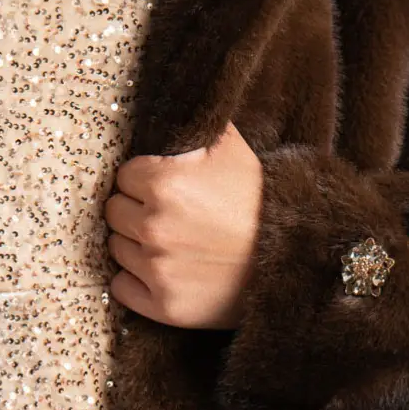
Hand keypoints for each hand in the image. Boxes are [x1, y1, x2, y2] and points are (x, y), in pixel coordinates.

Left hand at [104, 121, 262, 327]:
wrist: (294, 259)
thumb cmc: (260, 200)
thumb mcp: (231, 149)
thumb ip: (192, 125)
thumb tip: (169, 103)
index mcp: (164, 183)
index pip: (124, 176)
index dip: (145, 180)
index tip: (169, 189)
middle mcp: (154, 227)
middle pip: (115, 212)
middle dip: (137, 211)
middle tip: (171, 217)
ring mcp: (157, 270)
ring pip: (117, 249)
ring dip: (136, 245)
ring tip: (173, 243)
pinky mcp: (163, 306)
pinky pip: (121, 288)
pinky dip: (136, 281)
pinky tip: (163, 271)